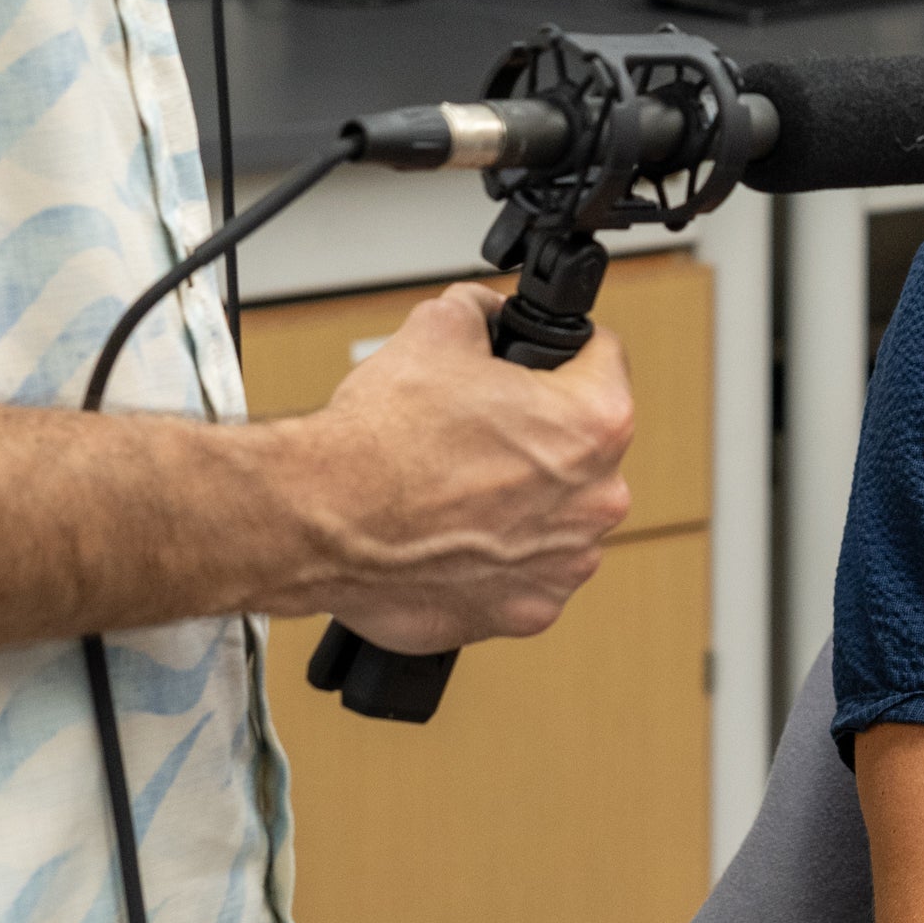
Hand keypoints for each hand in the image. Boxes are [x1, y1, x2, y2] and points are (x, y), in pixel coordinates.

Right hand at [267, 284, 634, 651]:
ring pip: (558, 512)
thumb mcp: (434, 330)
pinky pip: (526, 570)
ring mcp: (565, 564)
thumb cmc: (379, 440)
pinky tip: (451, 534)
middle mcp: (597, 501)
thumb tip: (488, 313)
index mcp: (595, 424)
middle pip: (582, 445)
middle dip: (538, 432)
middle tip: (478, 429)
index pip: (603, 360)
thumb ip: (480, 311)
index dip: (562, 351)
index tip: (536, 362)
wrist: (320, 522)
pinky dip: (496, 555)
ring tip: (457, 485)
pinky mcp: (527, 611)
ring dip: (521, 499)